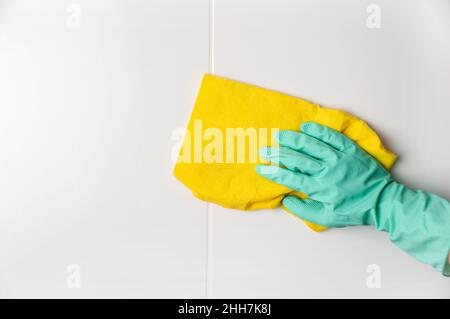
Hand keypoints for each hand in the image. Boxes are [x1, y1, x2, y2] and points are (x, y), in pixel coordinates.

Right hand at [256, 122, 391, 227]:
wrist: (382, 201)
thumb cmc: (353, 211)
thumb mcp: (326, 218)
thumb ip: (304, 210)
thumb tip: (287, 199)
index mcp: (320, 188)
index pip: (291, 178)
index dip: (274, 173)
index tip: (262, 168)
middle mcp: (327, 170)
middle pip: (298, 159)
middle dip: (278, 153)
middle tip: (265, 149)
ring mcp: (339, 158)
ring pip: (313, 145)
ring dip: (294, 139)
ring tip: (281, 135)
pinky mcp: (350, 150)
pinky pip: (333, 137)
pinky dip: (319, 130)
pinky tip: (307, 126)